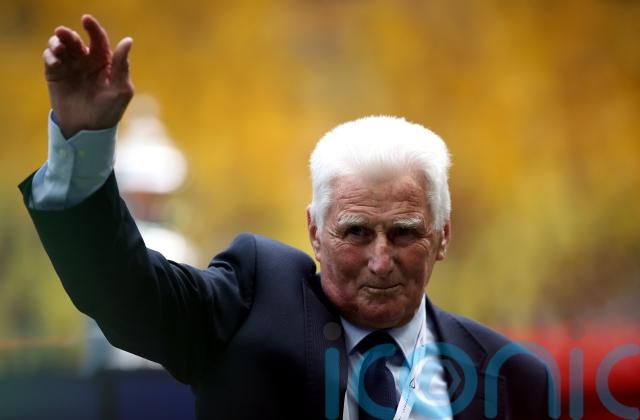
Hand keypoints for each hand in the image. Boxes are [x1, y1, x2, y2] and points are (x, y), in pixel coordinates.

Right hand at [43, 14, 133, 137]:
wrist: (87, 130)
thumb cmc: (109, 112)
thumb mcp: (120, 90)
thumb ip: (122, 66)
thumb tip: (127, 40)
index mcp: (104, 62)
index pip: (98, 39)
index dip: (93, 28)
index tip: (86, 20)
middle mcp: (86, 60)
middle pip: (76, 40)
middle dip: (69, 35)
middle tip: (63, 34)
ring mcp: (70, 66)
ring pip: (61, 45)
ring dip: (57, 42)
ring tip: (58, 49)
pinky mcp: (55, 74)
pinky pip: (50, 58)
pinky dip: (50, 56)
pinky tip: (55, 62)